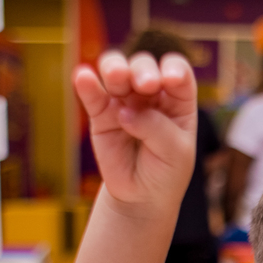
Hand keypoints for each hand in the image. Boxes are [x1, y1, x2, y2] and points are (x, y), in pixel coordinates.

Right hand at [73, 50, 195, 216]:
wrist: (141, 196)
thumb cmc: (167, 170)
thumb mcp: (174, 153)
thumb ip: (155, 128)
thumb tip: (123, 111)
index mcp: (178, 99)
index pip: (178, 72)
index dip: (174, 68)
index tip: (169, 79)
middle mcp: (151, 93)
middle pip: (144, 66)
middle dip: (143, 70)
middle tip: (145, 85)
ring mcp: (124, 100)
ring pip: (116, 70)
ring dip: (115, 68)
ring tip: (116, 77)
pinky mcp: (100, 113)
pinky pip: (92, 94)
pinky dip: (87, 83)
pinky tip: (83, 77)